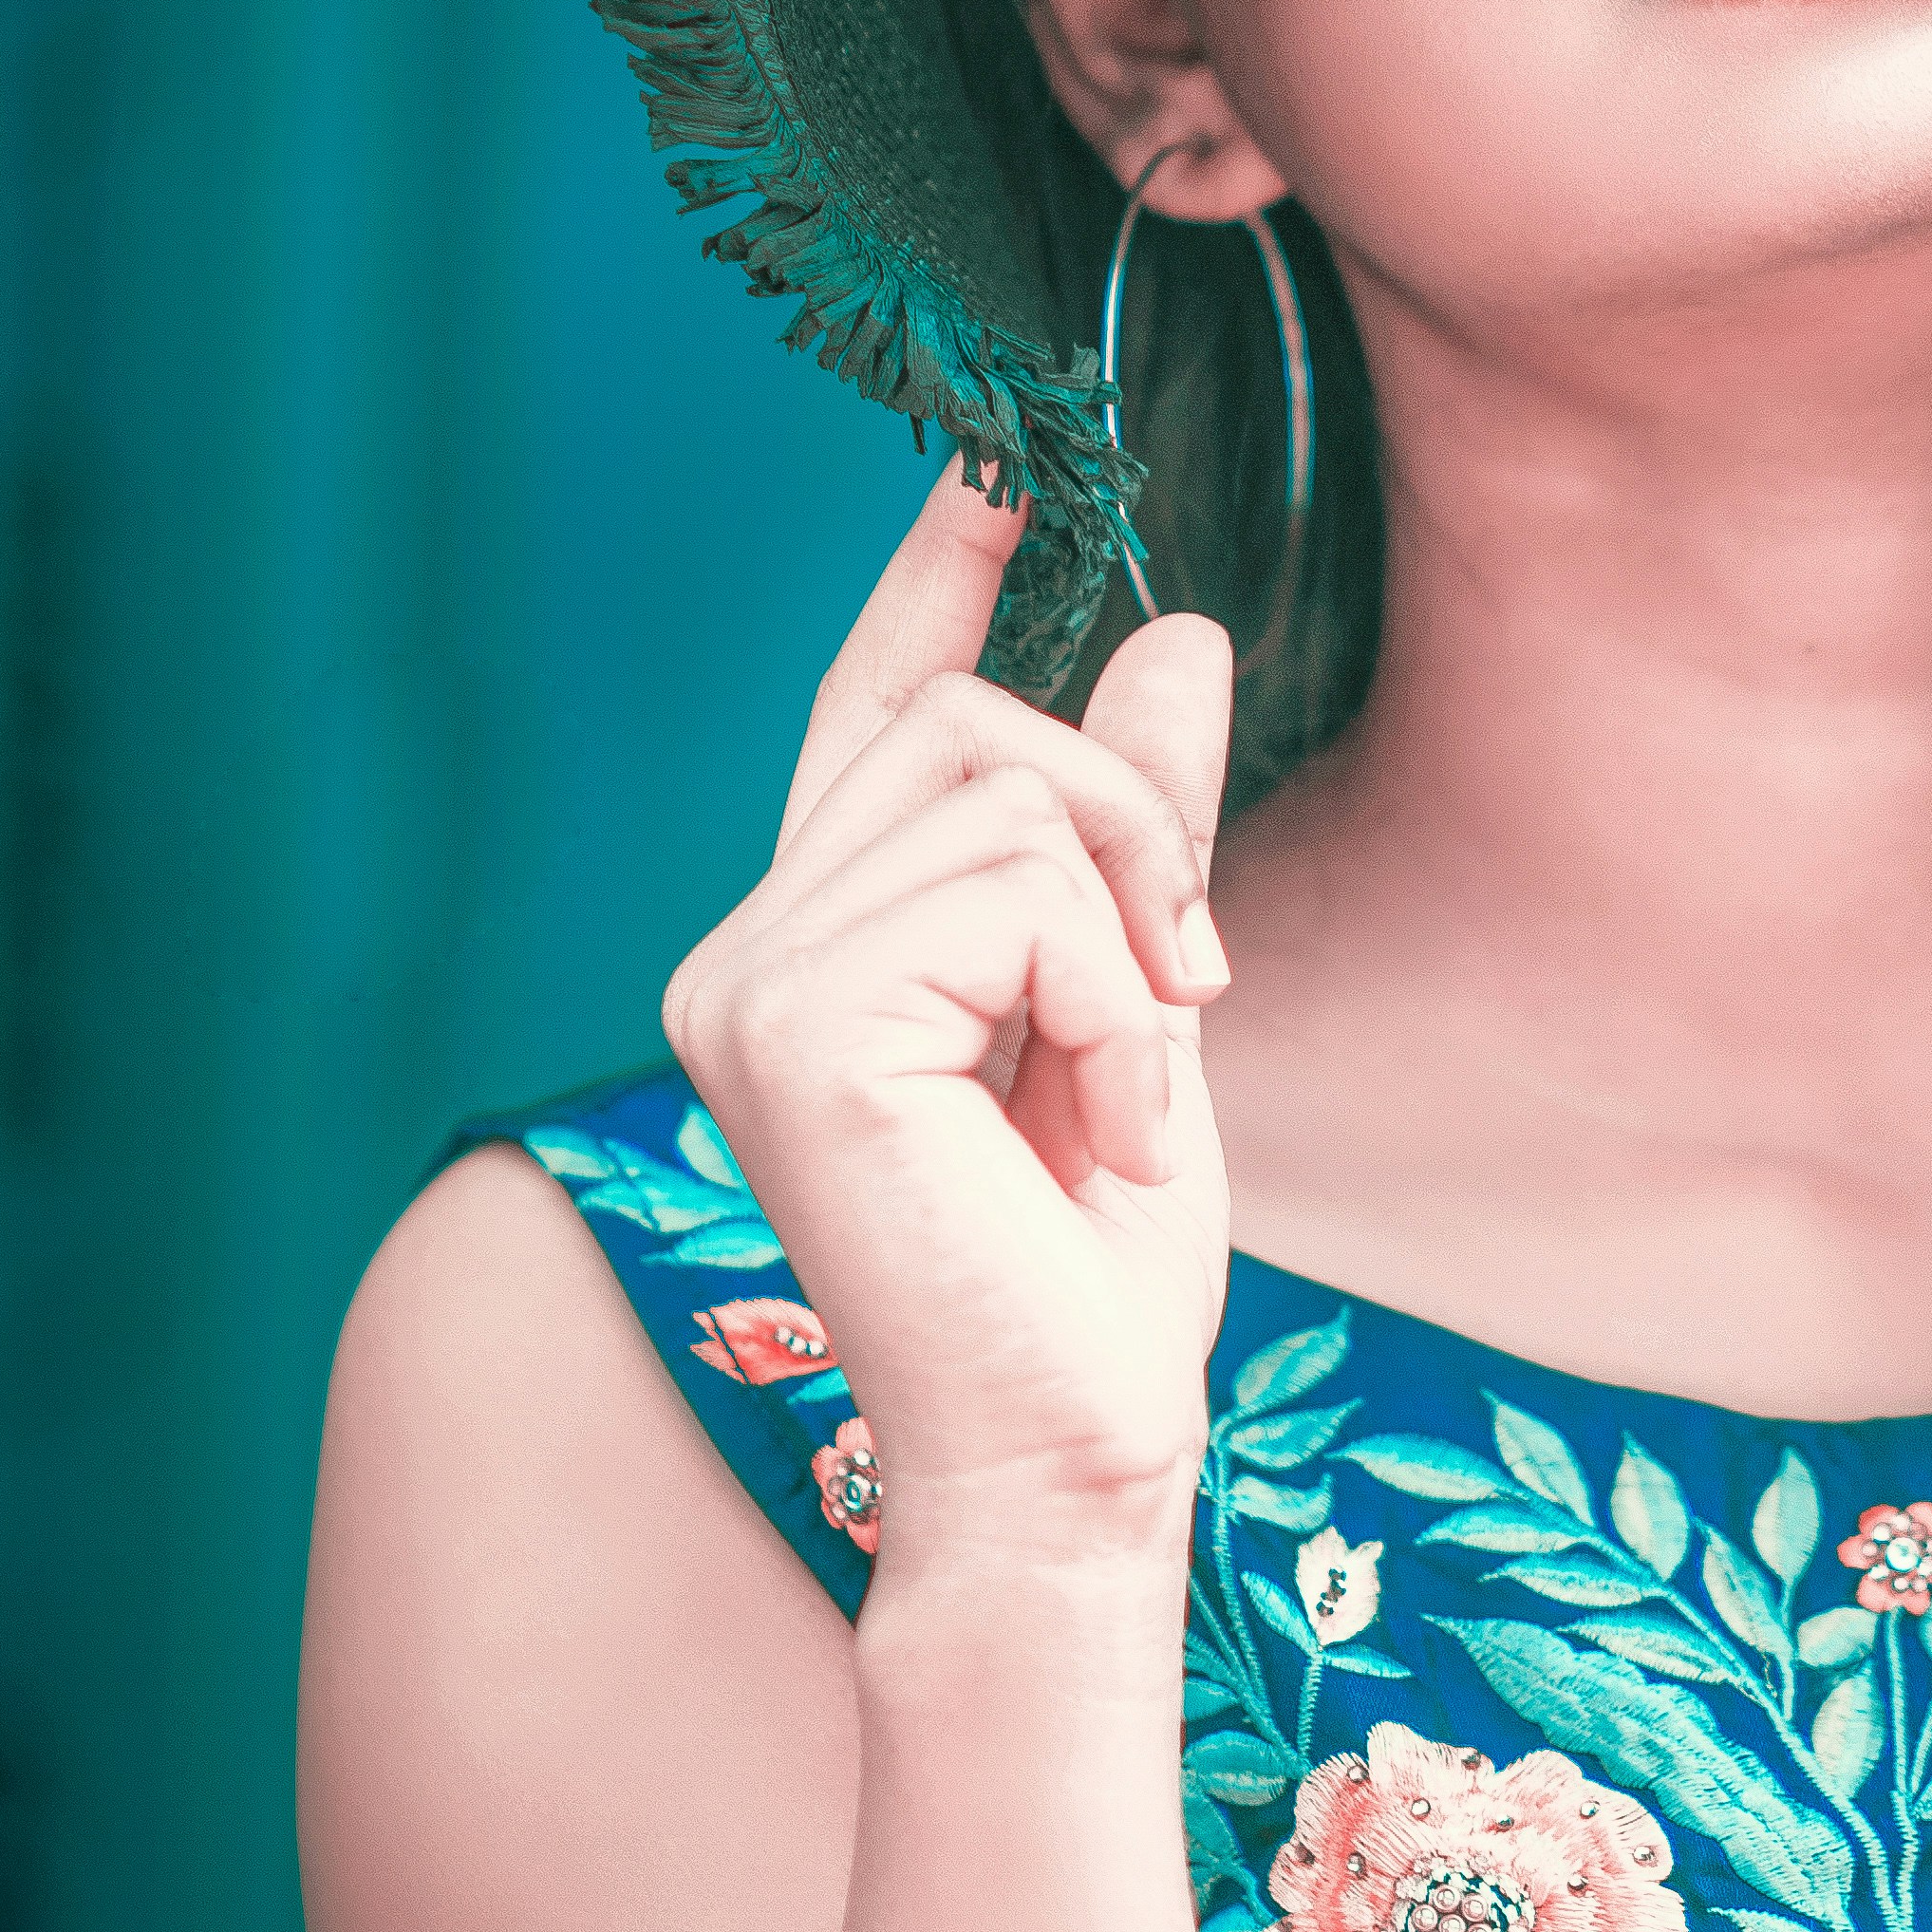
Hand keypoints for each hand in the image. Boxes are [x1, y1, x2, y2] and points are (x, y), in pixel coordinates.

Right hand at [663, 461, 1237, 1572]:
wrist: (1069, 1465)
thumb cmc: (1091, 1281)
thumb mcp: (1143, 1009)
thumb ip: (1137, 836)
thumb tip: (1170, 633)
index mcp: (824, 947)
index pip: (869, 713)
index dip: (934, 582)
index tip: (996, 465)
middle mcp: (751, 950)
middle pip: (967, 725)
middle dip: (1125, 823)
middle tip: (1181, 988)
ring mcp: (750, 983)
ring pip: (1003, 790)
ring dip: (1128, 928)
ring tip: (1128, 1085)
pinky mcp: (795, 1024)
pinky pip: (1014, 888)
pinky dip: (1104, 995)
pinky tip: (1095, 1123)